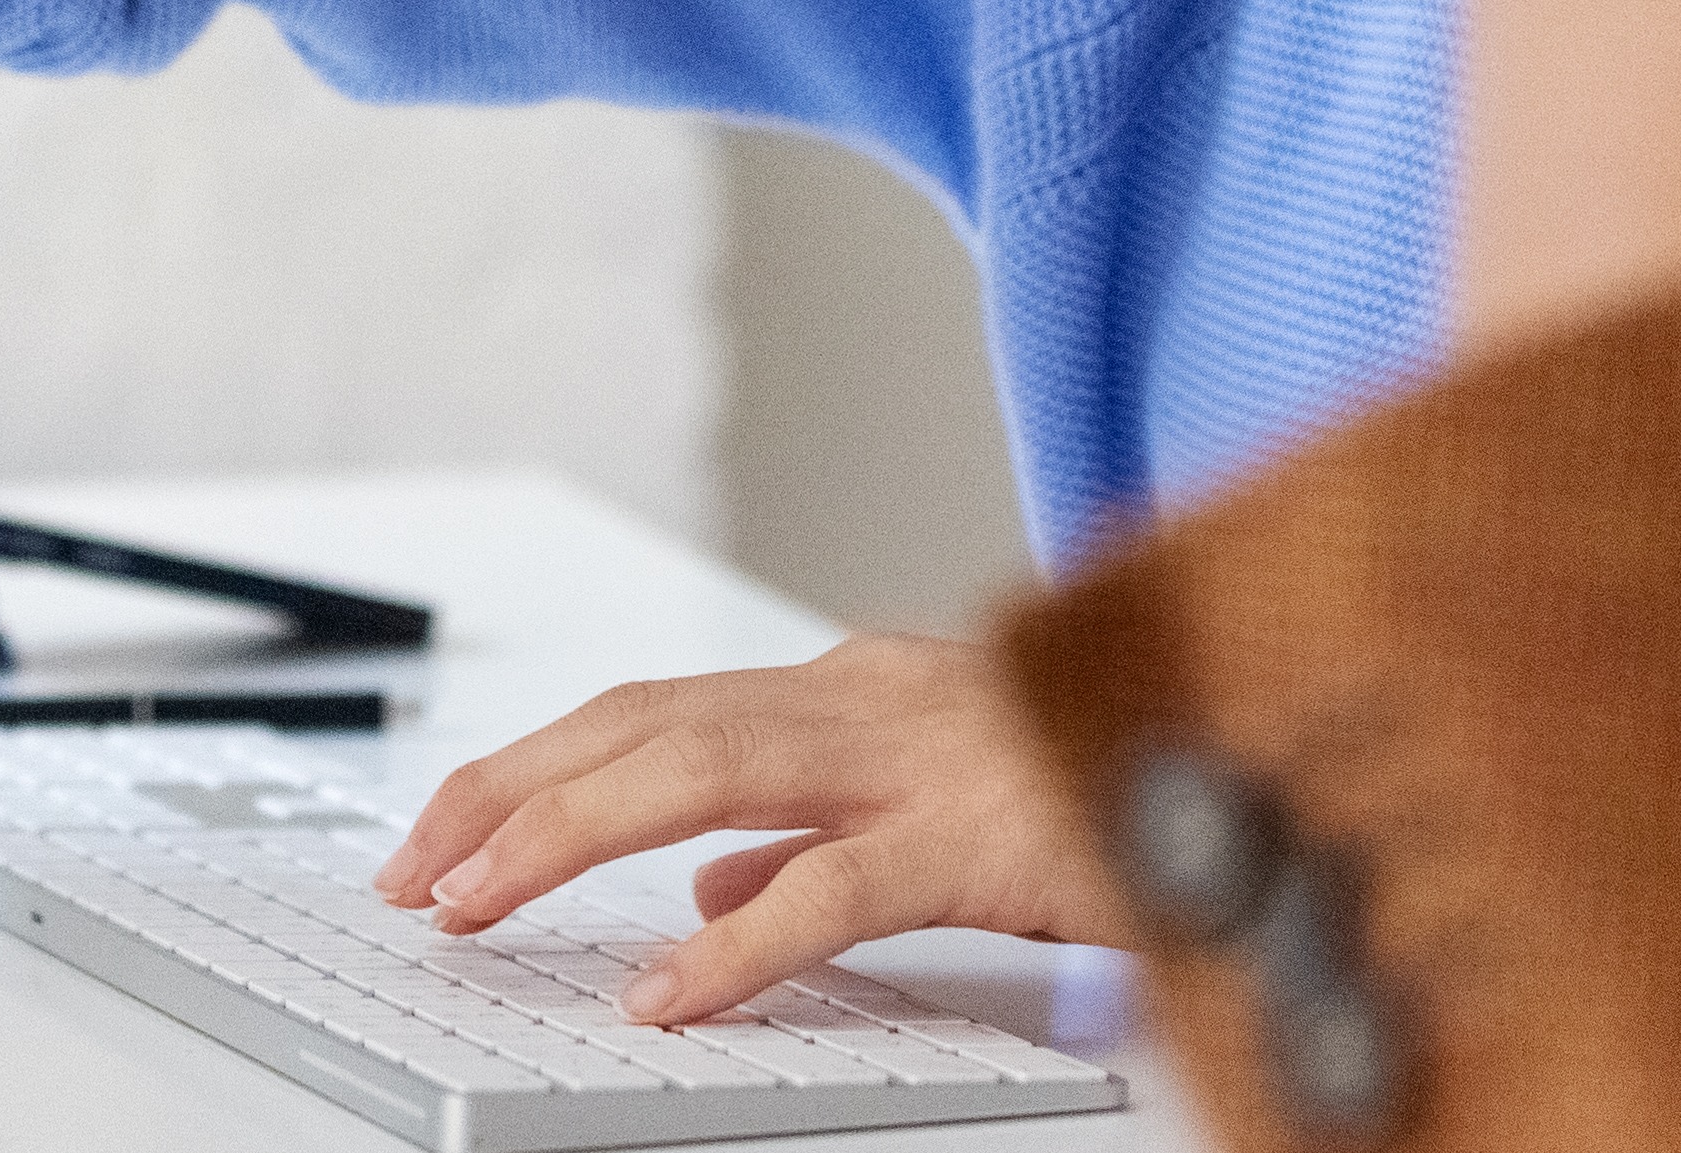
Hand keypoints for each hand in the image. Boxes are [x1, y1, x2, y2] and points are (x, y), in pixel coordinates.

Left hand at [370, 636, 1125, 1026]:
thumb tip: (708, 888)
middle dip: (511, 790)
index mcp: (857, 692)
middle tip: (416, 868)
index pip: (655, 712)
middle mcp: (872, 697)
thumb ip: (812, 838)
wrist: (1264, 767)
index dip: (537, 768)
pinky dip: (738, 940)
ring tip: (478, 900)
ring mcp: (927, 756)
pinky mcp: (985, 836)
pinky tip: (667, 989)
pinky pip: (834, 888)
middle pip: (646, 724)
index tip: (447, 832)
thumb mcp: (938, 809)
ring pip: (704, 771)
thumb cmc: (1106, 794)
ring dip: (570, 835)